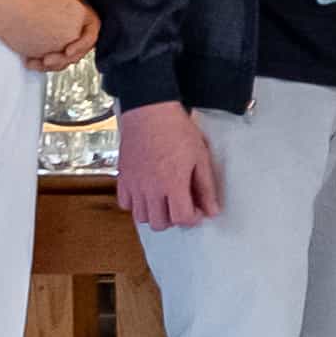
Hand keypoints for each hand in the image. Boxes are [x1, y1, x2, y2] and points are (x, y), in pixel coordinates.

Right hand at [0, 0, 103, 73]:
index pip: (93, 30)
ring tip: (45, 54)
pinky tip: (34, 59)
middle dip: (71, 49)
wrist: (6, 11)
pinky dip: (42, 63)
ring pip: (64, 60)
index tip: (77, 27)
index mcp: (79, 16)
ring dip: (56, 59)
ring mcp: (57, 46)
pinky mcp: (41, 55)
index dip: (86, 31)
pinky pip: (48, 65)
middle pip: (80, 48)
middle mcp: (71, 34)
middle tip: (61, 45)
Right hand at [117, 98, 222, 229]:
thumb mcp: (200, 157)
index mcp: (173, 184)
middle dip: (174, 218)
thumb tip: (212, 210)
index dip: (193, 217)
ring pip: (141, 218)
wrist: (150, 112)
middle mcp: (151, 189)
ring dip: (154, 214)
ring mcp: (134, 185)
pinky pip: (125, 204)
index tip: (197, 208)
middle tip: (181, 203)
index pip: (182, 219)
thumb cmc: (177, 131)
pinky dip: (135, 204)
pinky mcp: (122, 178)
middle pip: (160, 224)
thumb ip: (206, 187)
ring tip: (164, 199)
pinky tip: (147, 192)